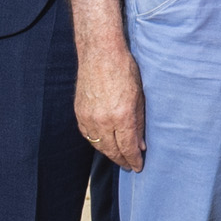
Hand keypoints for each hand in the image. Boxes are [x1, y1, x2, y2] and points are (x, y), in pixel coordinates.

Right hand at [76, 45, 146, 171]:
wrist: (100, 53)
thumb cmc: (125, 70)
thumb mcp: (140, 96)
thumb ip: (140, 123)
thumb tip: (141, 145)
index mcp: (121, 116)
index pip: (128, 147)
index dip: (133, 160)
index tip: (138, 167)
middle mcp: (103, 120)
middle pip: (112, 150)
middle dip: (122, 160)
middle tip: (130, 166)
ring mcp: (88, 117)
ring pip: (98, 145)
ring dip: (109, 153)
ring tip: (119, 157)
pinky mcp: (79, 112)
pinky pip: (87, 135)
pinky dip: (96, 142)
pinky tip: (104, 143)